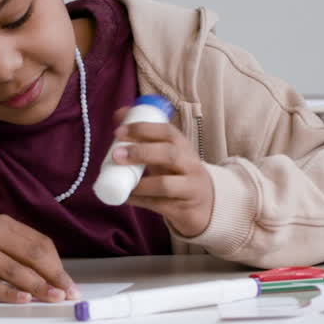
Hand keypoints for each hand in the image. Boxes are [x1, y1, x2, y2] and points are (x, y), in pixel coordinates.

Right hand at [0, 215, 79, 303]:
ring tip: (53, 298)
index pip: (39, 243)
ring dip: (38, 286)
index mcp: (1, 224)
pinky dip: (9, 293)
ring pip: (15, 269)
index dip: (57, 264)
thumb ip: (9, 251)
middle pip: (32, 255)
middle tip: (68, 293)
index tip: (67, 282)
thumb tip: (42, 275)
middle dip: (54, 276)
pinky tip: (22, 300)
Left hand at [110, 111, 213, 237]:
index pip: (168, 132)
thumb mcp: (167, 153)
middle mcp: (190, 165)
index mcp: (184, 147)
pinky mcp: (183, 210)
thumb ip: (146, 136)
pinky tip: (125, 197)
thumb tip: (119, 113)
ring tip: (120, 181)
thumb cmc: (179, 173)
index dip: (143, 129)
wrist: (207, 204)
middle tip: (116, 154)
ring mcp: (189, 189)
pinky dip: (139, 200)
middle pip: (169, 155)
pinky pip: (158, 206)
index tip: (119, 131)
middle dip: (141, 152)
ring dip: (139, 183)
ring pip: (165, 185)